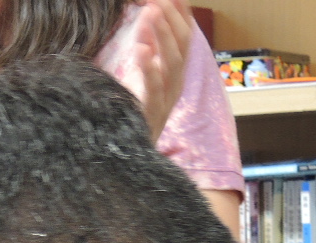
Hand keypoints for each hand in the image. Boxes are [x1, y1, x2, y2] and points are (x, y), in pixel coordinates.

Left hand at [131, 0, 193, 143]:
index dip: (181, 16)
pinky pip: (154, 91)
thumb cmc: (135, 114)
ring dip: (162, 36)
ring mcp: (166, 102)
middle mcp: (175, 86)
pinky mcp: (151, 116)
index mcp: (175, 75)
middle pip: (181, 48)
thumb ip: (147, 52)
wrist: (131, 155)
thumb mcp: (145, 78)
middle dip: (171, 20)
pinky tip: (142, 51)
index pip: (184, 39)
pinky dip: (149, 69)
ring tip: (150, 13)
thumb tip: (146, 22)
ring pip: (172, 65)